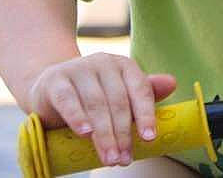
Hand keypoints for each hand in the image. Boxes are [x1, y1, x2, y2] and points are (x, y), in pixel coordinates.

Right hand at [26, 53, 177, 166]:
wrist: (49, 87)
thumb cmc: (91, 94)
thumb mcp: (118, 93)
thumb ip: (143, 92)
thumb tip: (172, 83)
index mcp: (123, 65)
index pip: (140, 89)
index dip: (146, 115)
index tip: (149, 138)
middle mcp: (103, 62)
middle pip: (118, 101)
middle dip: (123, 133)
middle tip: (124, 159)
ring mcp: (78, 69)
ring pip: (96, 104)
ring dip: (104, 135)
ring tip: (109, 157)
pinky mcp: (56, 81)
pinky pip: (69, 100)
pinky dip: (78, 118)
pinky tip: (85, 133)